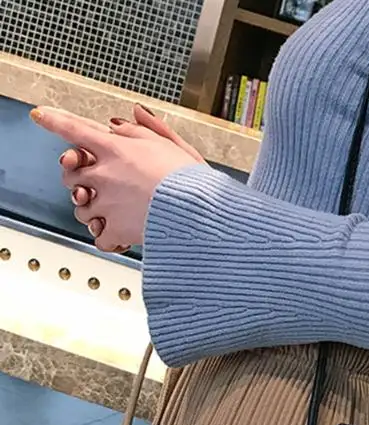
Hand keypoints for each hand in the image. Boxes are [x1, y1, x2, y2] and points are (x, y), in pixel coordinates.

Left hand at [31, 104, 202, 250]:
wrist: (199, 212)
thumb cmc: (191, 181)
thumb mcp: (172, 145)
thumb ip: (146, 128)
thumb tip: (134, 112)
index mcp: (116, 149)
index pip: (74, 129)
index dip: (54, 120)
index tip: (40, 116)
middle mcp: (105, 174)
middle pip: (70, 174)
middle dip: (78, 179)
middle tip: (92, 185)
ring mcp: (107, 202)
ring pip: (81, 208)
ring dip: (93, 211)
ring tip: (112, 213)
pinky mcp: (115, 228)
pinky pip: (99, 237)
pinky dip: (107, 238)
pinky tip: (119, 235)